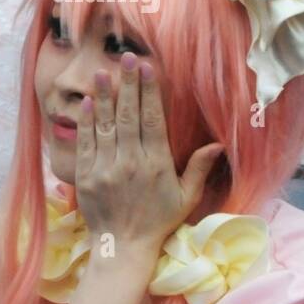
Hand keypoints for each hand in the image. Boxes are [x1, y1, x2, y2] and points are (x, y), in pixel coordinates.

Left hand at [76, 54, 223, 258]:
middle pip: (128, 116)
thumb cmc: (157, 221)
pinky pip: (85, 143)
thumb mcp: (185, 197)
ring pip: (105, 126)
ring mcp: (105, 168)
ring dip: (104, 97)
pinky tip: (88, 103)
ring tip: (102, 72)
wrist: (122, 246)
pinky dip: (86, 122)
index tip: (147, 68)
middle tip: (125, 57)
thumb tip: (217, 144)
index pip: (152, 120)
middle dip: (127, 85)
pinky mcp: (85, 176)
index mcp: (155, 164)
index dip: (149, 92)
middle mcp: (130, 162)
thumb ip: (198, 169)